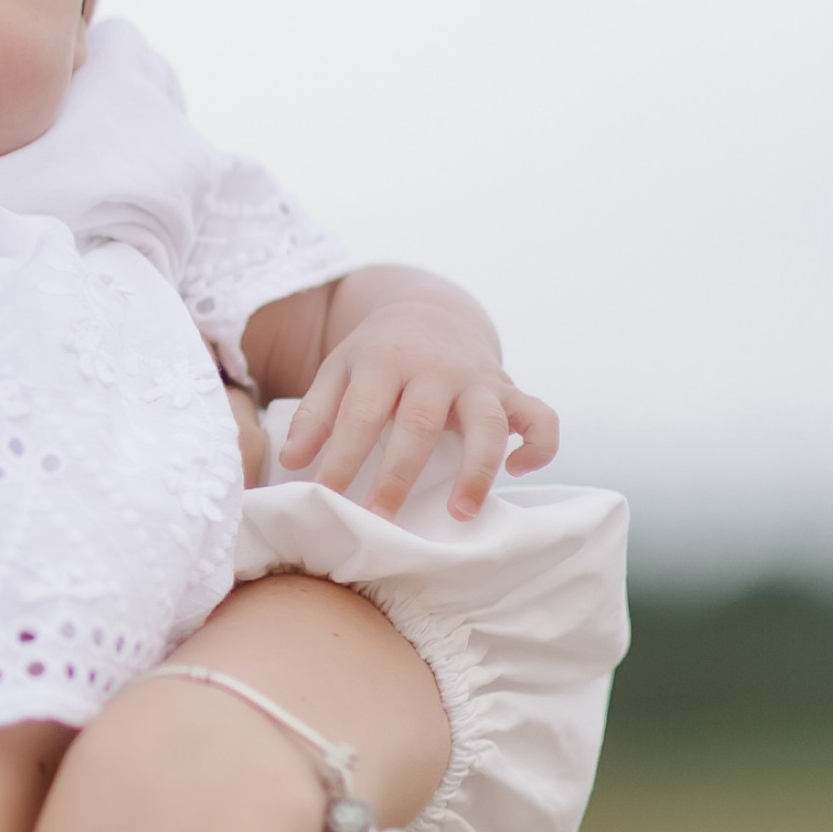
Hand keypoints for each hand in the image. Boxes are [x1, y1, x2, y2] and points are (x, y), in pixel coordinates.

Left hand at [279, 298, 556, 520]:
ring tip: (460, 514)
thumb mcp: (338, 371)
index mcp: (384, 361)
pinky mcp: (510, 389)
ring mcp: (477, 379)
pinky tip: (518, 472)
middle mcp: (434, 369)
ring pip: (489, 422)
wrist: (428, 312)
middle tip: (380, 519)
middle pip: (419, 422)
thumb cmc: (377, 356)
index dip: (342, 458)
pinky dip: (539, 444)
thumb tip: (291, 463)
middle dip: (399, 475)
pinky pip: (541, 416)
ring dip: (477, 470)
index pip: (360, 414)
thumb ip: (315, 414)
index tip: (325, 498)